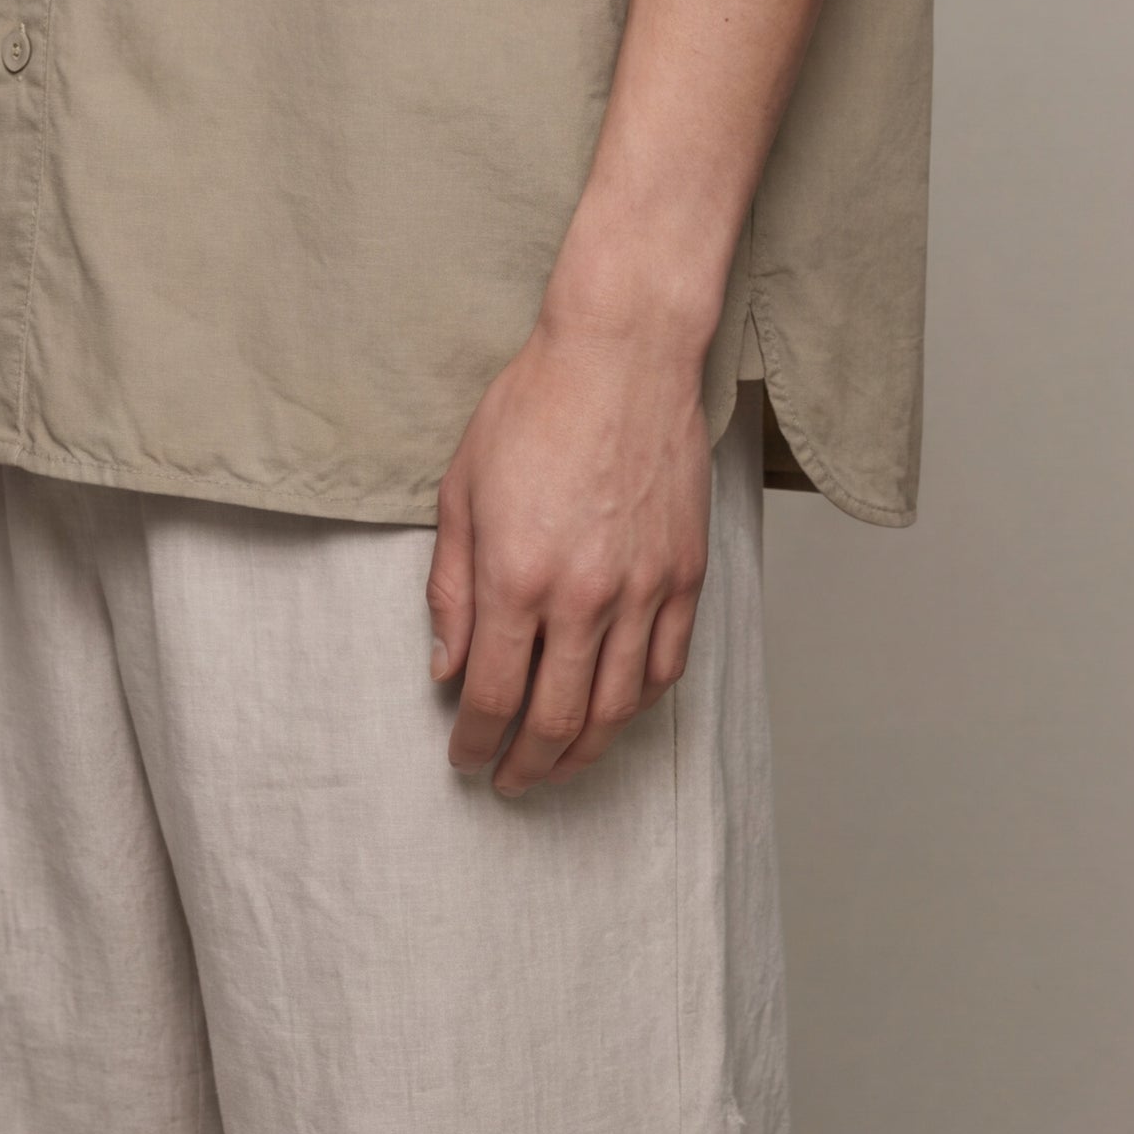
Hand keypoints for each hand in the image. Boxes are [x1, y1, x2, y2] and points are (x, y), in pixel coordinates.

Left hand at [425, 308, 712, 790]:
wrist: (621, 354)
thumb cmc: (534, 407)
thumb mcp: (460, 489)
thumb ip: (452, 587)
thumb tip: (447, 665)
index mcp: (518, 576)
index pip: (493, 696)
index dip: (475, 742)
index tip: (464, 757)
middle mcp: (585, 596)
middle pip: (557, 719)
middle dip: (526, 764)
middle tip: (508, 779)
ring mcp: (644, 589)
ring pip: (619, 708)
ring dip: (584, 750)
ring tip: (558, 763)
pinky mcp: (687, 574)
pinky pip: (669, 666)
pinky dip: (641, 703)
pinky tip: (618, 711)